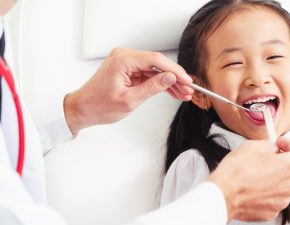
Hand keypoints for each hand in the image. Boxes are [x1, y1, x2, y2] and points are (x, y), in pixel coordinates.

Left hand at [64, 48, 192, 134]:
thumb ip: (152, 87)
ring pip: (154, 70)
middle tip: (188, 89)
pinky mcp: (127, 70)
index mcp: (123, 60)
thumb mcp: (130, 100)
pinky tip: (172, 91)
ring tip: (183, 93)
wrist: (83, 109)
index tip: (186, 80)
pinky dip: (159, 83)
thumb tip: (170, 78)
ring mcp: (126, 63)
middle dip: (174, 77)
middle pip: (157, 64)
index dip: (174, 71)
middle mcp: (124, 57)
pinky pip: (148, 75)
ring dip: (169, 82)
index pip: (156, 60)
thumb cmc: (99, 106)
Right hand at [207, 137, 289, 221]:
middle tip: (272, 156)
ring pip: (289, 184)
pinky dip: (271, 190)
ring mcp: (282, 200)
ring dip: (280, 176)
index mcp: (289, 166)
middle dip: (288, 160)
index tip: (281, 144)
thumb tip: (272, 148)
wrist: (223, 194)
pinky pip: (278, 197)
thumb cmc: (235, 172)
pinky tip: (256, 185)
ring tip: (261, 171)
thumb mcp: (252, 146)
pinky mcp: (273, 210)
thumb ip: (269, 145)